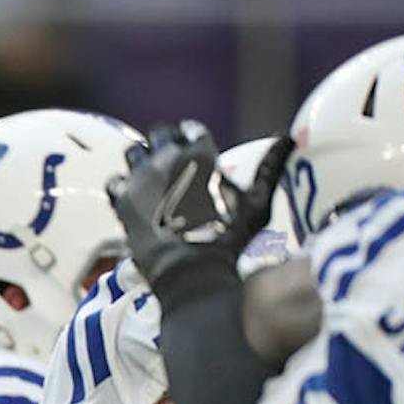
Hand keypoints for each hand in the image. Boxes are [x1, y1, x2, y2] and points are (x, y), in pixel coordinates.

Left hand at [107, 123, 292, 301]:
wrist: (190, 274)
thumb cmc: (229, 241)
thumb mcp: (257, 205)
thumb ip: (270, 169)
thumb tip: (289, 137)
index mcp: (200, 156)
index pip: (191, 129)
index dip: (194, 136)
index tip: (196, 148)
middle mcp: (167, 162)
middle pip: (159, 133)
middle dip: (167, 140)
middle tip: (174, 159)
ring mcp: (141, 182)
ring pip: (133, 152)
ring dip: (142, 160)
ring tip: (152, 176)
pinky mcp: (122, 204)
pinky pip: (114, 182)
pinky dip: (122, 186)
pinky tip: (134, 197)